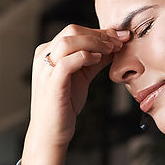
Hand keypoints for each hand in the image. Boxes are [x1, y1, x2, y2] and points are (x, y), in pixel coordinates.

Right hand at [21, 26, 130, 164]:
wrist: (50, 133)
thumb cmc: (63, 106)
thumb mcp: (82, 77)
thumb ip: (94, 61)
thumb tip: (114, 47)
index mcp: (48, 52)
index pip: (75, 31)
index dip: (100, 31)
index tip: (121, 36)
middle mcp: (43, 57)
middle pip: (72, 30)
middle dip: (100, 34)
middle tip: (120, 42)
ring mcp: (46, 69)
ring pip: (70, 41)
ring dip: (95, 42)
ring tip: (112, 49)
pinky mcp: (52, 82)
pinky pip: (68, 61)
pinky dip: (85, 56)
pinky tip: (98, 59)